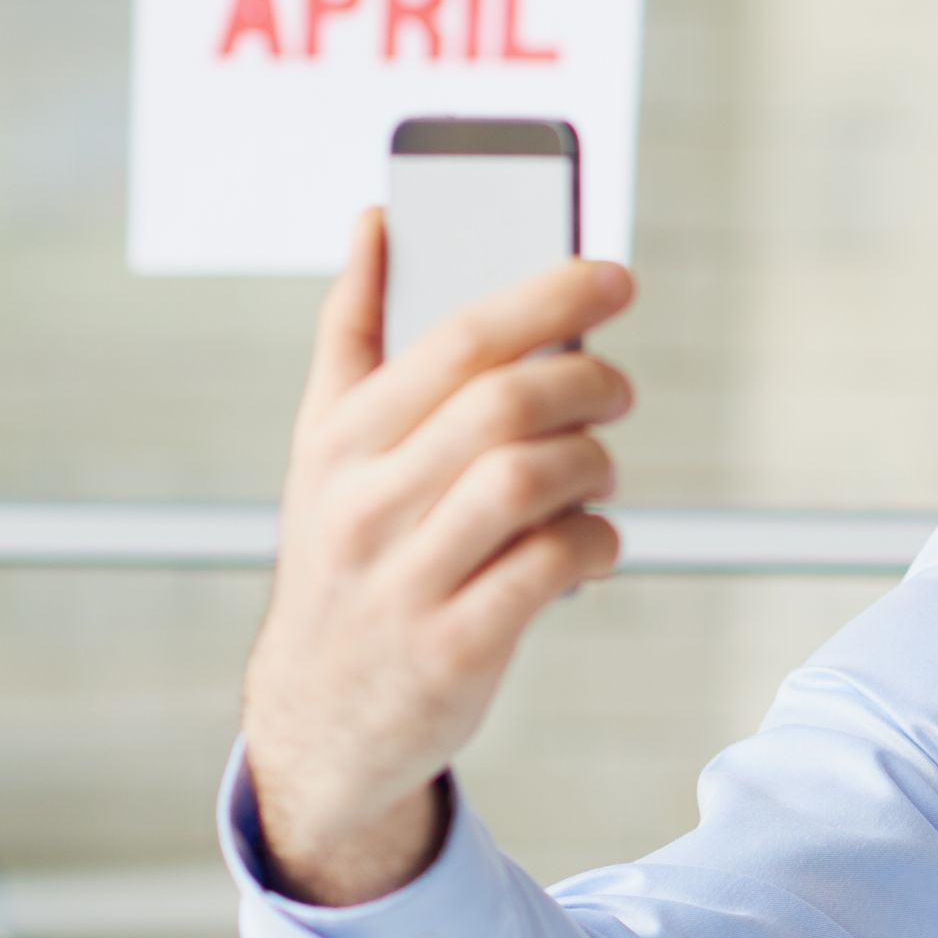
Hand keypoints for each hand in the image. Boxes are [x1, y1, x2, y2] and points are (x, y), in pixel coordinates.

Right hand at [239, 211, 635, 903]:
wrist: (320, 720)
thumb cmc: (345, 557)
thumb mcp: (325, 447)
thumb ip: (352, 330)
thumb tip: (379, 217)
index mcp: (339, 441)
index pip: (453, 341)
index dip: (546, 296)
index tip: (613, 276)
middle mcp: (364, 505)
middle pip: (503, 405)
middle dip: (587, 382)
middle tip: (618, 388)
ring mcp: (406, 580)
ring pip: (532, 479)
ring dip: (595, 463)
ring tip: (601, 468)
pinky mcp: (453, 648)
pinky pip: (552, 566)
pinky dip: (596, 542)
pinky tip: (591, 541)